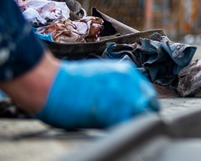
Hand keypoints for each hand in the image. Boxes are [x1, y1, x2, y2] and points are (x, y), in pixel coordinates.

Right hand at [35, 59, 158, 129]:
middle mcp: (130, 82)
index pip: (146, 91)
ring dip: (133, 121)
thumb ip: (117, 84)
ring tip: (118, 125)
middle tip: (130, 122)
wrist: (51, 84)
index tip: (137, 112)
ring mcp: (124, 96)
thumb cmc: (69, 82)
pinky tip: (111, 128)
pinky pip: (128, 124)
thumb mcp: (100, 74)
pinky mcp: (115, 112)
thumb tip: (123, 98)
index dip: (142, 104)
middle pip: (149, 103)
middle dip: (142, 113)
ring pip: (141, 114)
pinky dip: (123, 128)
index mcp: (126, 72)